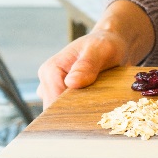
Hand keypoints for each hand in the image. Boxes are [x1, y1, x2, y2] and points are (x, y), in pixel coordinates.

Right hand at [37, 0, 154, 108]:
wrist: (110, 45)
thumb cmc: (104, 44)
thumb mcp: (100, 50)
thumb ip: (87, 64)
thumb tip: (71, 83)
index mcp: (51, 70)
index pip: (54, 101)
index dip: (72, 108)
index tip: (91, 109)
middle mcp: (47, 82)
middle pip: (56, 110)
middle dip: (75, 112)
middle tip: (98, 109)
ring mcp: (54, 90)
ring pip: (62, 112)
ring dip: (79, 112)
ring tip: (99, 104)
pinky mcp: (63, 96)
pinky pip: (69, 110)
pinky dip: (81, 110)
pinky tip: (96, 105)